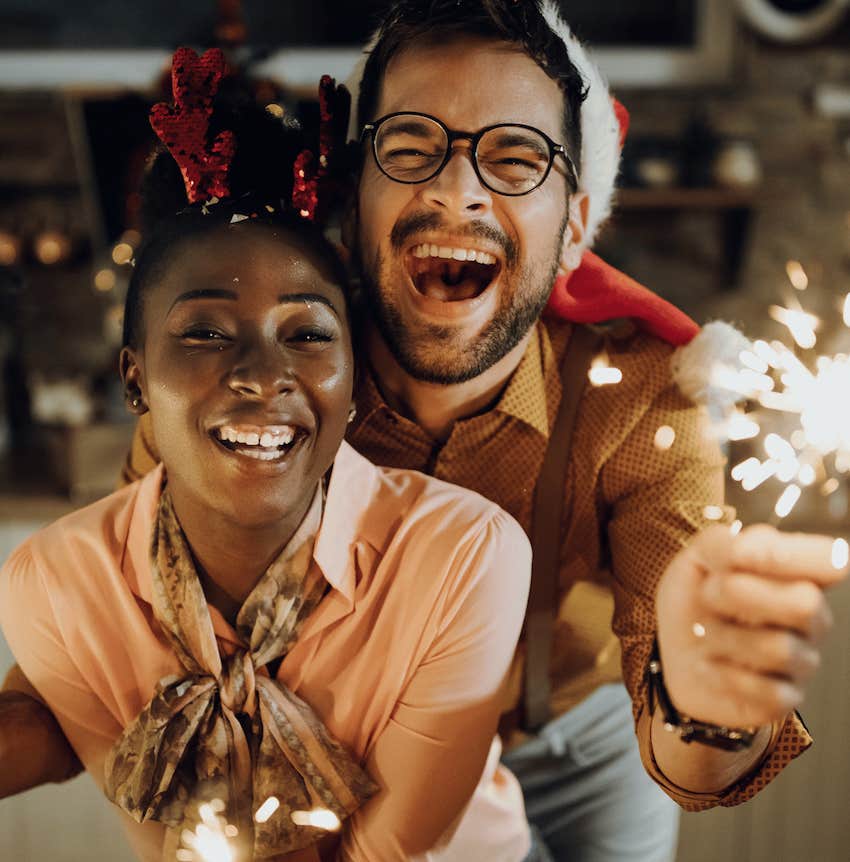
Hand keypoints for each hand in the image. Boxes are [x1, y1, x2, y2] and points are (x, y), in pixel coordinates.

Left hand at [656, 524, 847, 728]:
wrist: (671, 654)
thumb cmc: (694, 600)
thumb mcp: (697, 560)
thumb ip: (722, 543)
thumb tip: (748, 548)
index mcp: (796, 575)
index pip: (832, 561)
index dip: (789, 555)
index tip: (739, 554)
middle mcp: (810, 617)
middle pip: (806, 603)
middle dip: (741, 593)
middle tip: (708, 593)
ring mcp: (801, 660)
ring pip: (780, 648)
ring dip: (724, 636)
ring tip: (702, 632)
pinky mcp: (784, 698)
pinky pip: (767, 690)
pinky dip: (722, 674)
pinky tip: (707, 665)